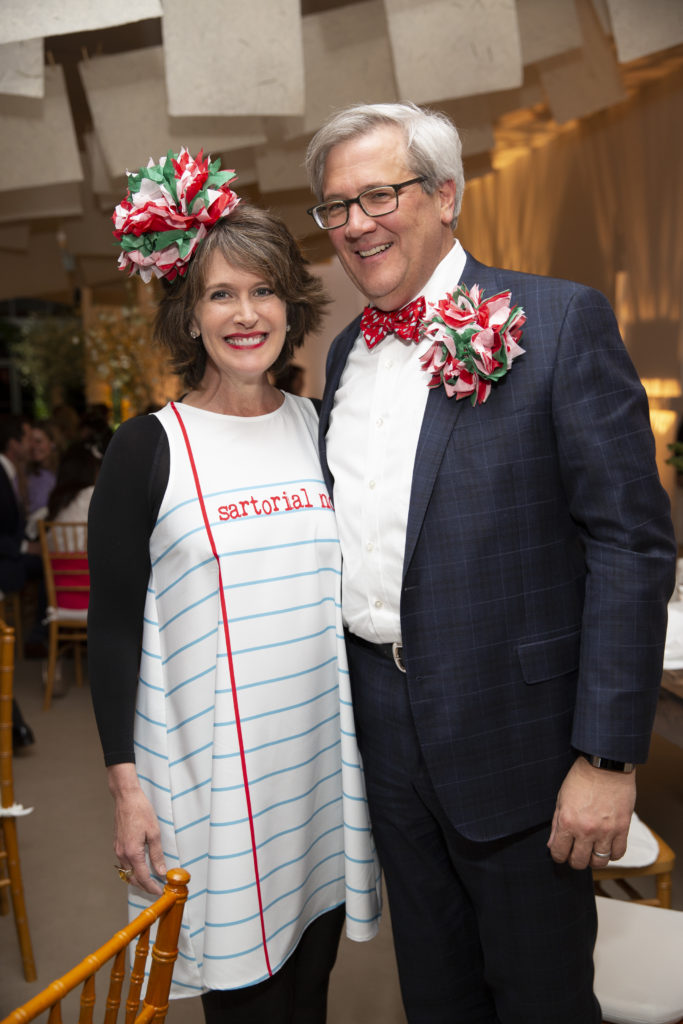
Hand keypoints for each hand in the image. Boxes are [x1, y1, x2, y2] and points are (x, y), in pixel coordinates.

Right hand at [107, 763, 165, 894]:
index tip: (159, 892)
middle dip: (144, 886)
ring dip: (138, 878)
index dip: (151, 887)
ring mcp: (118, 850)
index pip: (143, 877)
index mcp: (132, 853)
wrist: (126, 798)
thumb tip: (161, 871)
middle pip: (132, 878)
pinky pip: (124, 863)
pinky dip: (132, 869)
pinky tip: (141, 866)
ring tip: (151, 879)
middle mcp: (122, 854)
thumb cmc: (141, 812)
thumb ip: (157, 855)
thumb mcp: (154, 833)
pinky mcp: (117, 845)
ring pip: (127, 872)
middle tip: (157, 888)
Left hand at [547, 756, 635, 869]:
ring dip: (594, 859)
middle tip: (576, 853)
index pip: (559, 853)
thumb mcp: (561, 799)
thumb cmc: (582, 778)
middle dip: (575, 860)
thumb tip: (552, 845)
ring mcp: (606, 831)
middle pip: (579, 862)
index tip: (561, 852)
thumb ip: (556, 824)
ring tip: (592, 850)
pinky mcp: (622, 828)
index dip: (558, 855)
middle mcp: (586, 830)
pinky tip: (607, 846)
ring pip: (599, 862)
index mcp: (567, 821)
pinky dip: (612, 854)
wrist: (606, 765)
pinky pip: (618, 853)